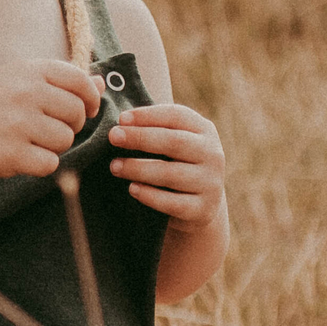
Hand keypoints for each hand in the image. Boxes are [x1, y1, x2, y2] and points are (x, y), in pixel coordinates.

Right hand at [0, 60, 101, 181]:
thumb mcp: (18, 80)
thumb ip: (59, 81)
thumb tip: (101, 83)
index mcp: (29, 70)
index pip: (80, 80)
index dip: (90, 98)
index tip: (87, 109)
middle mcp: (25, 92)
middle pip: (77, 113)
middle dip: (71, 126)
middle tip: (50, 129)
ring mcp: (18, 123)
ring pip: (66, 140)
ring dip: (55, 146)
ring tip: (31, 141)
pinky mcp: (13, 154)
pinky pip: (51, 163)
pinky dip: (41, 164)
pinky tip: (21, 156)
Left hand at [108, 103, 225, 229]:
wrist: (201, 205)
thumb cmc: (177, 163)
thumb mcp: (173, 142)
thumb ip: (154, 128)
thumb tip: (121, 123)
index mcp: (205, 131)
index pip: (176, 116)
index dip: (148, 115)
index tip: (121, 118)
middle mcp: (213, 154)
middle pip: (174, 142)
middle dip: (140, 138)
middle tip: (113, 136)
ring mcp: (210, 183)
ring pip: (171, 173)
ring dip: (138, 168)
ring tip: (114, 166)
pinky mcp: (203, 210)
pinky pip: (173, 203)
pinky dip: (150, 195)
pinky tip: (132, 189)